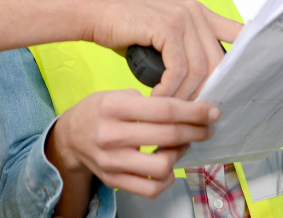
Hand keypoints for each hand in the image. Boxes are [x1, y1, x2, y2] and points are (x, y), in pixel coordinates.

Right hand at [48, 89, 218, 210]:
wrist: (70, 137)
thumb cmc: (98, 111)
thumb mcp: (116, 94)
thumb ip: (147, 101)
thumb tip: (185, 110)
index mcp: (114, 108)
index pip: (164, 110)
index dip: (193, 112)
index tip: (212, 112)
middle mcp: (111, 135)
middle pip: (168, 136)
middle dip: (196, 131)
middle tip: (207, 127)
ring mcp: (112, 162)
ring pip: (163, 166)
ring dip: (180, 155)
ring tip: (182, 144)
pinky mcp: (114, 180)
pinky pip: (151, 187)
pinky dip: (167, 178)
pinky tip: (168, 164)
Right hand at [90, 0, 241, 98]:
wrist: (96, 16)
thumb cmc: (128, 31)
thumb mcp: (164, 38)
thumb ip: (187, 50)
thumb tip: (207, 84)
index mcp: (200, 14)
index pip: (238, 33)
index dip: (248, 58)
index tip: (243, 86)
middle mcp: (196, 12)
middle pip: (218, 63)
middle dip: (206, 93)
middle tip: (192, 116)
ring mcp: (182, 17)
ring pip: (199, 69)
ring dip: (185, 97)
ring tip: (170, 111)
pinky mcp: (166, 27)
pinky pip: (178, 69)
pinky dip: (169, 91)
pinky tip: (157, 99)